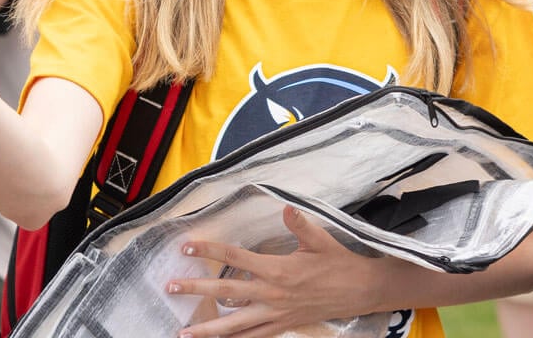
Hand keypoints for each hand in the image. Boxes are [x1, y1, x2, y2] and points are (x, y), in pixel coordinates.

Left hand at [165, 206, 381, 337]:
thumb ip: (299, 225)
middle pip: (225, 292)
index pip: (234, 257)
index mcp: (277, 269)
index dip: (208, 251)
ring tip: (184, 333)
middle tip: (170, 288)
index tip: (186, 247)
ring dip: (208, 329)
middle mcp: (271, 294)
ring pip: (236, 324)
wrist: (362, 291)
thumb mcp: (320, 240)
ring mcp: (276, 313)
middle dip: (196, 290)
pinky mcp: (283, 326)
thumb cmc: (339, 263)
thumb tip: (285, 207)